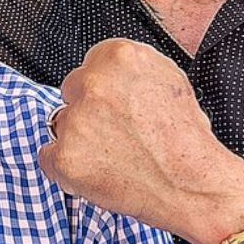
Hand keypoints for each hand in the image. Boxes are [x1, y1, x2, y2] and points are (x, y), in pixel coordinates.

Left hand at [39, 38, 243, 243]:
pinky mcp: (65, 157)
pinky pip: (49, 157)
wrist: (194, 187)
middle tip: (119, 134)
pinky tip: (99, 173)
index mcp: (118, 56)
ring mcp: (76, 121)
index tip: (117, 105)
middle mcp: (93, 83)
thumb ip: (130, 70)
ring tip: (115, 156)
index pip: (91, 65)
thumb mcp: (168, 80)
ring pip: (61, 124)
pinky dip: (68, 168)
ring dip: (79, 138)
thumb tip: (109, 72)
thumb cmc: (188, 140)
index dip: (106, 90)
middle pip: (72, 91)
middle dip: (89, 111)